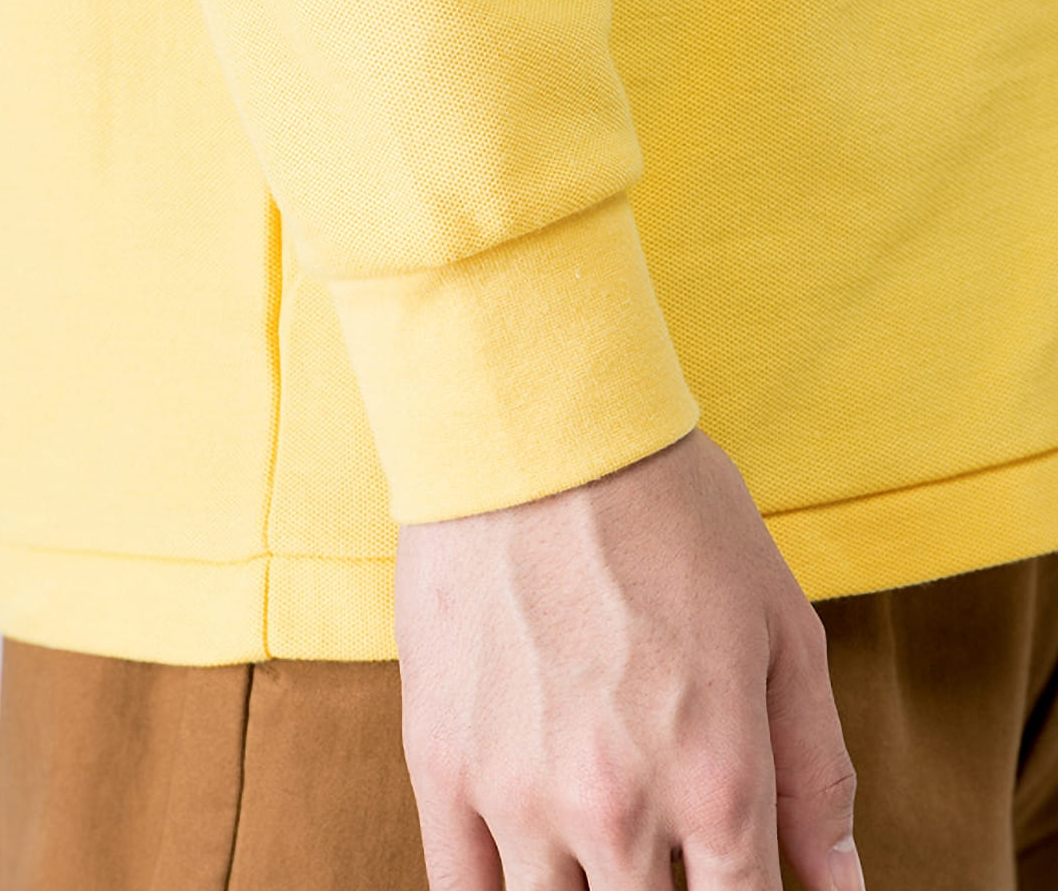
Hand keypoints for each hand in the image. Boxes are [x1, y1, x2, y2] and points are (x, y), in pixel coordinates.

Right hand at [394, 426, 864, 889]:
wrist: (537, 435)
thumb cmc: (670, 515)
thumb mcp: (780, 629)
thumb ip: (815, 774)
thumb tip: (840, 889)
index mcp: (718, 783)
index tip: (724, 875)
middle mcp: (618, 813)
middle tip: (664, 846)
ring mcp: (516, 795)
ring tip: (597, 837)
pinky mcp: (440, 765)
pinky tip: (529, 866)